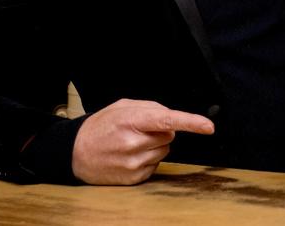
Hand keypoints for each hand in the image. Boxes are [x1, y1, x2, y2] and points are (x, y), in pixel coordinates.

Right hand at [71, 99, 213, 184]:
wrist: (75, 152)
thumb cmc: (102, 126)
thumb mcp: (124, 106)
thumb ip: (151, 108)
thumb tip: (172, 119)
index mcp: (131, 121)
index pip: (167, 120)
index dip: (191, 123)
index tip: (209, 127)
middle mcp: (133, 143)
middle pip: (170, 135)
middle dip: (160, 131)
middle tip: (138, 130)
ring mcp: (133, 163)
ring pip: (164, 151)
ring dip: (154, 146)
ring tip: (131, 143)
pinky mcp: (133, 178)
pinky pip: (156, 165)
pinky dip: (148, 159)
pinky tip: (129, 156)